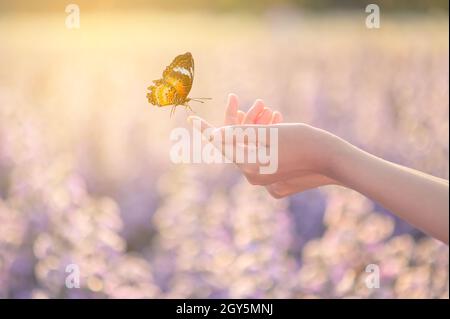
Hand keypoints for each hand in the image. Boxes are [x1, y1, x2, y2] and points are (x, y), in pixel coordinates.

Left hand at [189, 94, 340, 197]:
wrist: (334, 159)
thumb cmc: (303, 141)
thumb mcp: (268, 134)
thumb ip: (239, 136)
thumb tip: (214, 137)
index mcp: (249, 166)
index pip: (221, 145)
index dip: (206, 130)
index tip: (191, 121)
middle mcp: (254, 177)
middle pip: (239, 146)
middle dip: (245, 122)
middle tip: (258, 104)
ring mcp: (266, 181)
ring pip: (252, 150)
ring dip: (258, 129)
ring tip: (272, 111)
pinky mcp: (277, 182)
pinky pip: (264, 158)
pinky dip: (267, 142)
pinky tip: (278, 126)